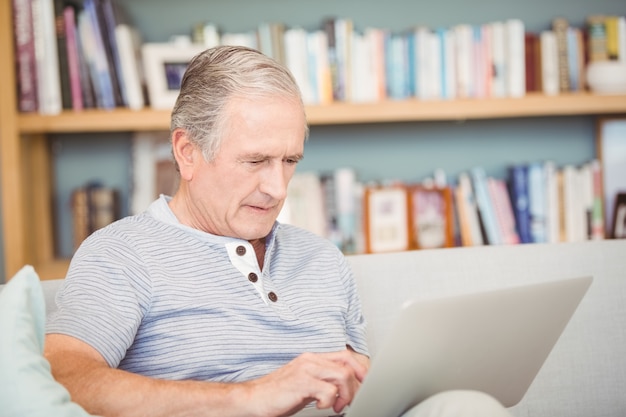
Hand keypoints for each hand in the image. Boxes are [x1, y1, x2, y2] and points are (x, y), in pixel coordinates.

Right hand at [243, 349, 368, 416]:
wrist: (253, 400)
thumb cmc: (278, 395)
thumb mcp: (306, 385)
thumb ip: (324, 381)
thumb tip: (346, 389)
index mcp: (312, 359)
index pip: (345, 356)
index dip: (360, 369)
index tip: (365, 384)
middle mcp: (310, 360)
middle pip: (347, 364)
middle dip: (356, 384)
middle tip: (351, 401)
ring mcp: (306, 369)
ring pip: (342, 375)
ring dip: (345, 394)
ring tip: (337, 406)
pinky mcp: (301, 382)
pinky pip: (329, 390)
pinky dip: (330, 401)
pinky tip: (320, 406)